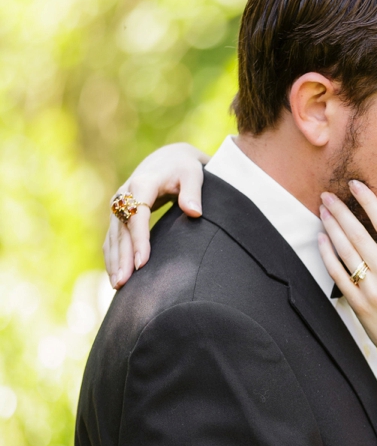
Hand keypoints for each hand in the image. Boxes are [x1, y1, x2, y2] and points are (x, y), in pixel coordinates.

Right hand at [104, 143, 208, 288]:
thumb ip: (193, 192)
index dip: (139, 239)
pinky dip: (112, 256)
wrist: (167, 160)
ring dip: (114, 260)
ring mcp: (119, 205)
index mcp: (143, 183)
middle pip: (121, 229)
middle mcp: (125, 194)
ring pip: (113, 236)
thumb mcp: (193, 174)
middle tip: (124, 282)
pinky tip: (115, 275)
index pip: (138, 214)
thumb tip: (195, 213)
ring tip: (119, 285)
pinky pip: (112, 238)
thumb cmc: (184, 169)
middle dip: (122, 256)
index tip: (142, 262)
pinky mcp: (118, 214)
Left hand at [318, 181, 376, 370]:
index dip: (369, 201)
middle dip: (341, 210)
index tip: (356, 185)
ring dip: (331, 228)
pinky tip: (322, 240)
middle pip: (359, 234)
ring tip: (323, 211)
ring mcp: (371, 290)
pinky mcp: (358, 304)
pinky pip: (337, 275)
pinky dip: (327, 255)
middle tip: (328, 194)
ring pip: (345, 251)